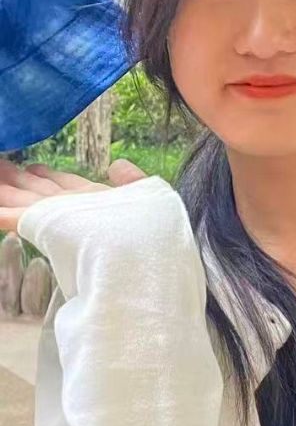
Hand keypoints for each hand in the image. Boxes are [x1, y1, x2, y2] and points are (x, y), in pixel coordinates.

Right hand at [0, 158, 149, 234]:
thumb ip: (131, 181)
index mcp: (94, 198)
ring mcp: (62, 217)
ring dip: (8, 189)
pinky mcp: (49, 230)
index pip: (64, 183)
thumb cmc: (151, 232)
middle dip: (17, 178)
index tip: (32, 167)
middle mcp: (74, 207)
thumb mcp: (146, 197)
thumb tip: (116, 165)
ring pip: (27, 199)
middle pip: (39, 189)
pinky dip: (5, 215)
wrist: (146, 260)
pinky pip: (19, 218)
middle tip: (0, 166)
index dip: (47, 175)